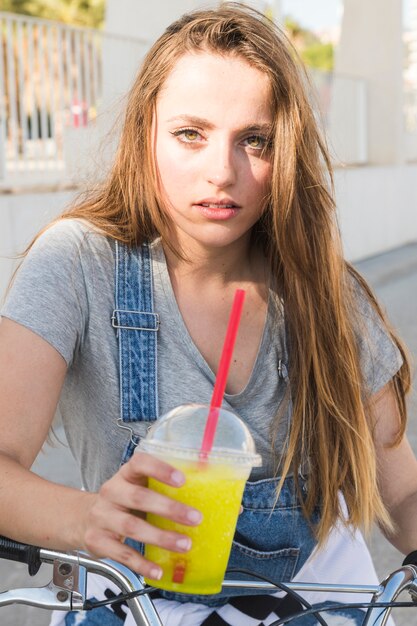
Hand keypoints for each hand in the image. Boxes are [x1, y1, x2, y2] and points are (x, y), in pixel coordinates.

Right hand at [80, 451, 201, 579]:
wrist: (82, 518)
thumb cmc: (123, 502)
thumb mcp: (138, 488)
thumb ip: (165, 491)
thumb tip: (217, 501)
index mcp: (126, 474)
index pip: (140, 463)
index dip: (160, 469)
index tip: (182, 480)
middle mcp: (112, 491)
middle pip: (138, 497)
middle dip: (169, 508)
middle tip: (194, 518)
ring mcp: (102, 516)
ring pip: (131, 526)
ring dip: (160, 537)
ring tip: (184, 544)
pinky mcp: (97, 540)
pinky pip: (121, 553)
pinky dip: (141, 563)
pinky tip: (157, 569)